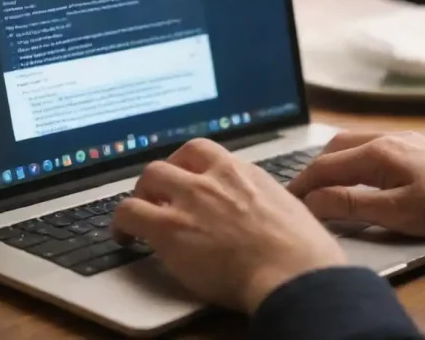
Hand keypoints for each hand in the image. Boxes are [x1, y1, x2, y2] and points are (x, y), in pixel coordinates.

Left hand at [111, 139, 345, 313]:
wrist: (293, 274)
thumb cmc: (304, 254)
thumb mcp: (292, 211)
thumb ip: (268, 204)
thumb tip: (269, 215)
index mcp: (244, 173)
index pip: (205, 151)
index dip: (189, 164)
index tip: (186, 176)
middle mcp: (214, 178)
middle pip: (174, 159)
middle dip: (163, 176)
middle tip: (159, 194)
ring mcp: (190, 199)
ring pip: (148, 177)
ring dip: (141, 194)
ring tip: (139, 213)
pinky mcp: (169, 228)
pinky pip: (128, 212)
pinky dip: (120, 223)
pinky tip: (123, 238)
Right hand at [288, 132, 424, 237]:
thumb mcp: (398, 211)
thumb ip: (352, 204)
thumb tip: (312, 201)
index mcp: (376, 152)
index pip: (325, 166)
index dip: (302, 184)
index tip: (287, 201)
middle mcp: (384, 136)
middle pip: (334, 148)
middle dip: (313, 169)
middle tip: (302, 194)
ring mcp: (400, 137)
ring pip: (351, 143)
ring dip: (332, 162)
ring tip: (324, 185)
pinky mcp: (414, 144)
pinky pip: (369, 144)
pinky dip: (351, 158)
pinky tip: (357, 174)